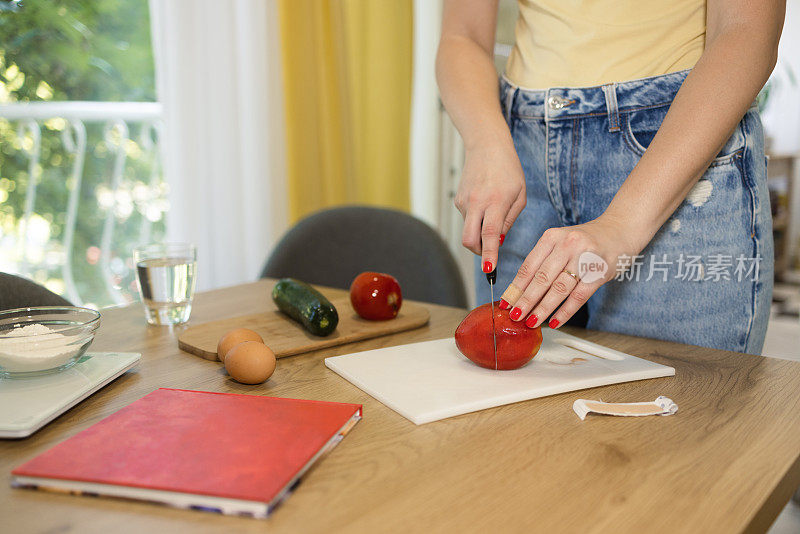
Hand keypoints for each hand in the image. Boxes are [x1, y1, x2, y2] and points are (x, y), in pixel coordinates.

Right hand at [454, 141, 525, 272]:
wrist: (486, 146)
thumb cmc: (508, 170)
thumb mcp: (520, 195)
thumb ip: (510, 220)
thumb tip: (498, 241)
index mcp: (496, 201)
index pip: (490, 234)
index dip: (489, 254)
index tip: (489, 269)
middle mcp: (477, 202)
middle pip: (469, 239)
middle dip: (478, 252)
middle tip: (488, 254)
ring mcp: (464, 202)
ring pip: (469, 230)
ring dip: (480, 231)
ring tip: (493, 211)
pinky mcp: (458, 200)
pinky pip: (467, 219)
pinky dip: (476, 219)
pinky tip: (485, 202)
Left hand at [499, 215, 641, 328]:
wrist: (620, 230)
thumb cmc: (585, 241)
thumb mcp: (561, 242)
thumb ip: (543, 261)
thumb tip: (520, 291)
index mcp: (552, 237)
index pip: (529, 266)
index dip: (516, 287)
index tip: (506, 302)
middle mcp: (567, 244)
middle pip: (542, 278)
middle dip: (526, 300)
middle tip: (514, 316)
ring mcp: (585, 258)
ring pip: (559, 289)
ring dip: (543, 308)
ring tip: (531, 321)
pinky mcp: (600, 272)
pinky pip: (579, 296)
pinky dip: (565, 312)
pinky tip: (554, 322)